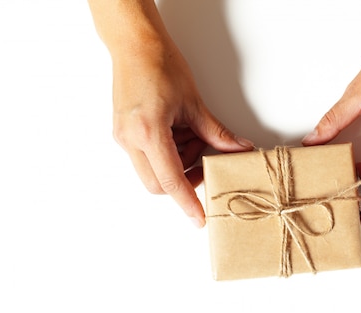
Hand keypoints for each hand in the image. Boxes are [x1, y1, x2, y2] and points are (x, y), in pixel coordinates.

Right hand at [111, 39, 253, 227]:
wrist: (134, 45)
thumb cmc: (160, 65)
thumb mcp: (194, 104)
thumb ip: (216, 133)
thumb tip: (238, 149)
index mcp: (148, 132)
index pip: (171, 181)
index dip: (187, 203)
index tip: (199, 218)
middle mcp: (130, 139)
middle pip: (158, 185)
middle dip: (184, 181)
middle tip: (204, 162)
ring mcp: (123, 138)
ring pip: (152, 172)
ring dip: (177, 164)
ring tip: (191, 137)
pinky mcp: (123, 133)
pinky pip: (146, 157)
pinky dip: (167, 153)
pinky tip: (178, 132)